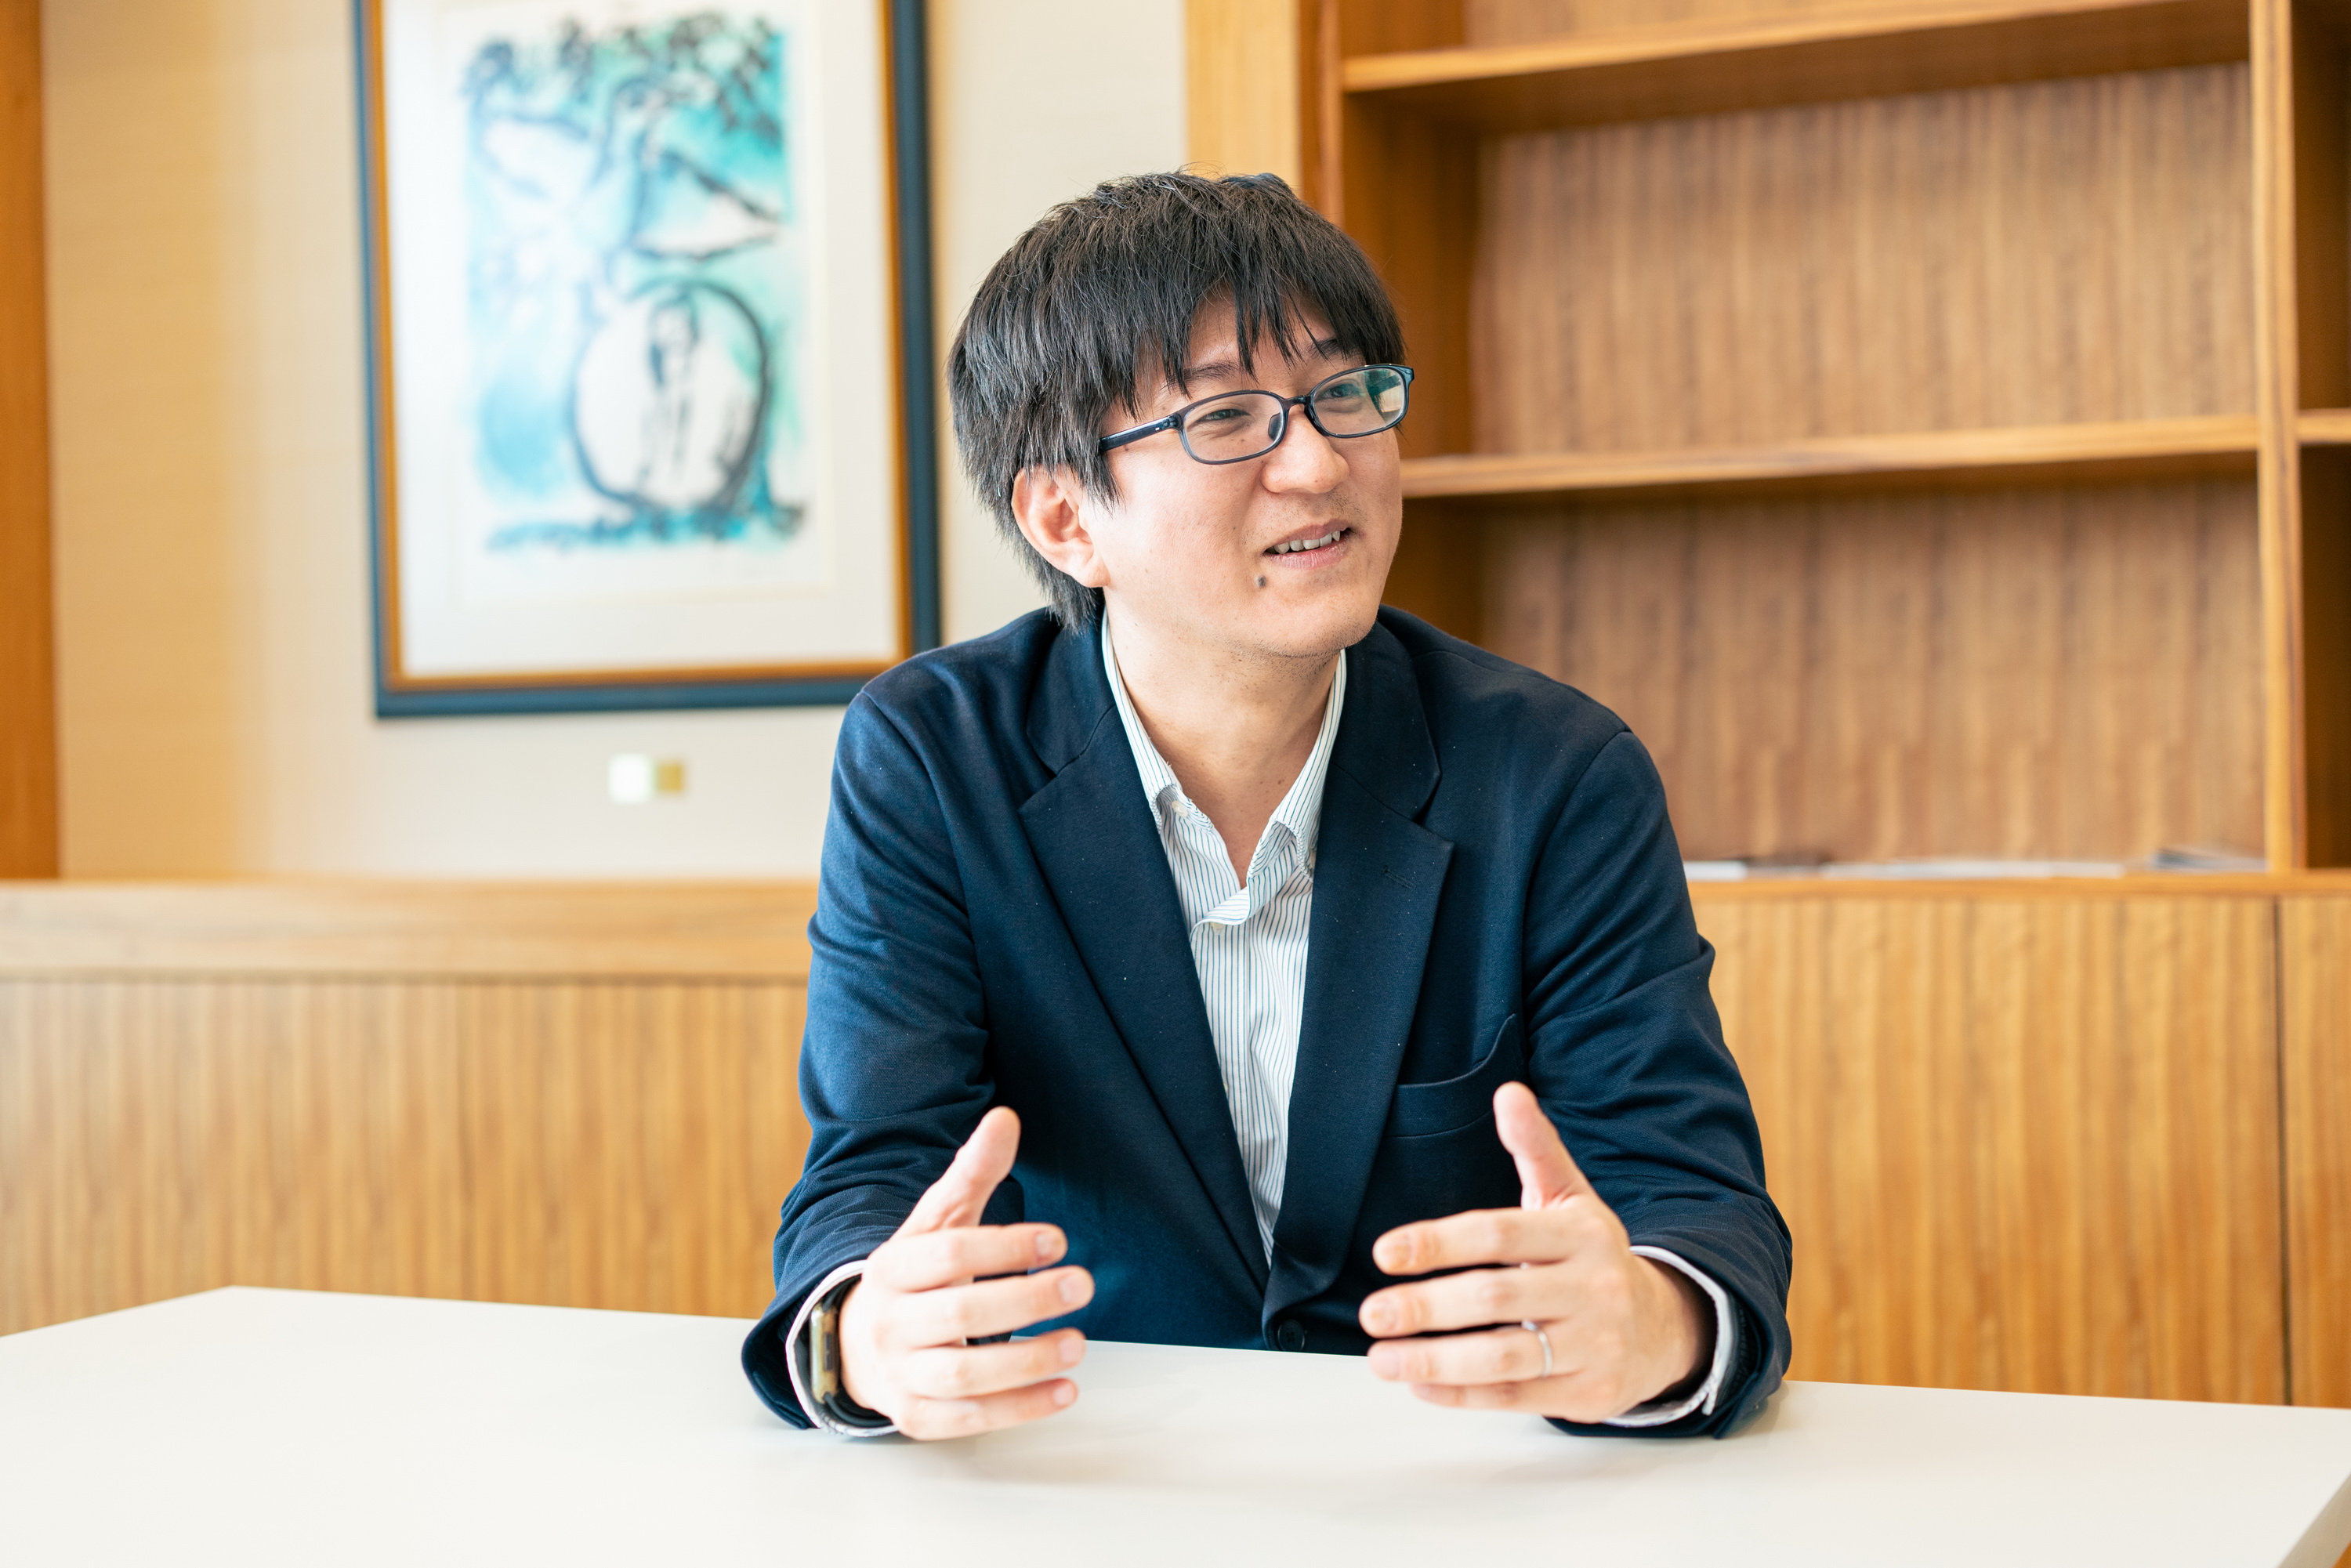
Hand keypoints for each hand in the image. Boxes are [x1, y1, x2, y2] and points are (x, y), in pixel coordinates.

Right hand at [836, 1107, 1093, 1438]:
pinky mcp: (917, 1417)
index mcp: (893, 1266)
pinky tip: (1064, 1391)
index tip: (1059, 1239)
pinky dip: (1019, 1409)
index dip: (1005, 1246)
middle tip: (1083, 1283)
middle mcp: (891, 1321)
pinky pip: (968, 1420)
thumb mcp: (938, 1222)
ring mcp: (901, 1374)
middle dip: (1026, 1300)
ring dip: (1027, 1361)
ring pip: (963, 1374)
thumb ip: (973, 1172)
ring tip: (1079, 1343)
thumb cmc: (915, 1276)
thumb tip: (1005, 1118)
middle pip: (959, 1312)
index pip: (948, 1254)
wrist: (855, 1344)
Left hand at [1358, 1081, 1710, 1422]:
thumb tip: (1509, 1093)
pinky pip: (1516, 1397)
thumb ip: (1536, 1149)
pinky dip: (1462, 1395)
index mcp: (1579, 1234)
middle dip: (1426, 1307)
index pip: (1498, 1234)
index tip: (1385, 1252)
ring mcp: (1592, 1345)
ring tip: (1381, 1358)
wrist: (1662, 1328)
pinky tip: (1420, 1385)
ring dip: (1435, 1360)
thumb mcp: (1572, 1198)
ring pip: (1504, 1356)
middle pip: (1495, 1297)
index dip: (1438, 1242)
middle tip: (1372, 1313)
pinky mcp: (1587, 1393)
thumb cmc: (1592, 1258)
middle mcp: (1590, 1288)